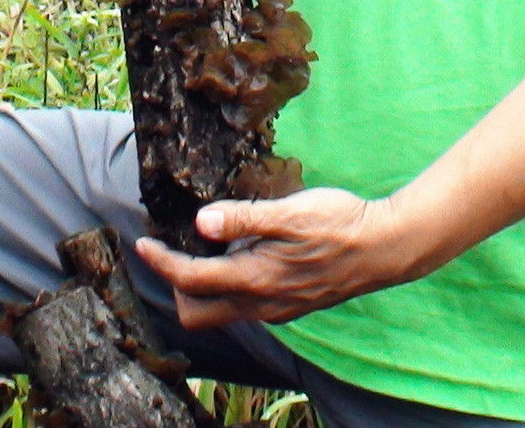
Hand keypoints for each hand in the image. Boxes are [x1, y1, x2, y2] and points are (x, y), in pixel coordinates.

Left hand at [134, 188, 420, 328]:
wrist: (382, 248)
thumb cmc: (337, 224)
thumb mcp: (288, 213)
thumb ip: (242, 219)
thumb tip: (200, 222)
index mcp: (256, 280)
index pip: (192, 281)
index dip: (161, 263)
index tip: (142, 243)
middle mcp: (262, 304)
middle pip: (199, 312)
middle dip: (175, 285)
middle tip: (167, 247)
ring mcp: (277, 308)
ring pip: (222, 310)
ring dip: (200, 285)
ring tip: (198, 244)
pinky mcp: (289, 304)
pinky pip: (244, 304)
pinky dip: (226, 284)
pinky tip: (234, 252)